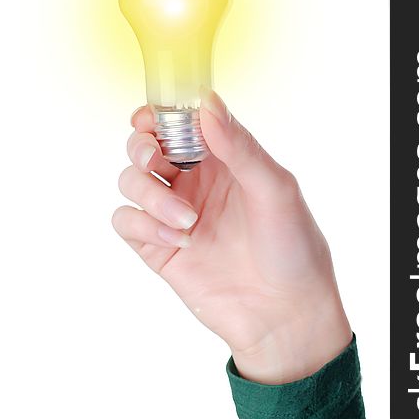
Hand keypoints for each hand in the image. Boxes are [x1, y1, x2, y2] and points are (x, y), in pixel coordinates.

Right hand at [112, 88, 351, 383]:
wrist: (284, 315)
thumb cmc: (293, 249)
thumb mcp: (276, 190)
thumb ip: (240, 147)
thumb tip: (207, 103)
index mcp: (224, 160)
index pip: (179, 123)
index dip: (158, 114)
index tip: (151, 117)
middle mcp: (194, 182)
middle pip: (144, 147)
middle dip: (142, 148)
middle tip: (156, 160)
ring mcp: (174, 214)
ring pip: (130, 181)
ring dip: (149, 194)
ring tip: (187, 220)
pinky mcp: (158, 247)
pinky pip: (126, 220)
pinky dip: (142, 224)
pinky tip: (177, 241)